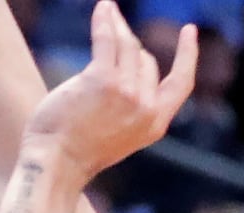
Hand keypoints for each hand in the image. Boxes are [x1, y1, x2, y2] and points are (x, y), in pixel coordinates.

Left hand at [23, 1, 196, 178]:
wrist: (55, 165)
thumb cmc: (76, 153)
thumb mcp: (116, 136)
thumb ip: (129, 110)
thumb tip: (128, 71)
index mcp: (154, 125)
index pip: (181, 84)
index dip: (187, 55)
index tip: (188, 32)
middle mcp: (145, 107)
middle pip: (145, 60)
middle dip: (129, 45)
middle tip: (114, 29)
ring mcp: (126, 92)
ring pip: (127, 46)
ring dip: (117, 25)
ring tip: (107, 10)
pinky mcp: (102, 80)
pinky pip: (106, 40)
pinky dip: (105, 20)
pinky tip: (103, 8)